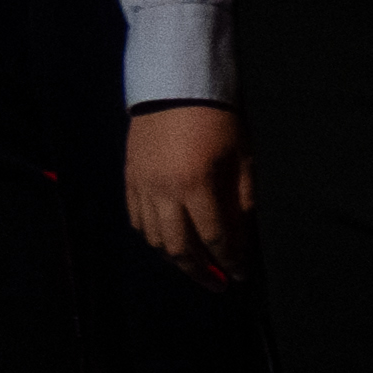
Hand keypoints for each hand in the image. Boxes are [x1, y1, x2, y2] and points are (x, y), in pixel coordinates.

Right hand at [128, 98, 251, 284]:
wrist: (174, 87)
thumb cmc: (217, 119)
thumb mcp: (241, 158)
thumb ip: (241, 200)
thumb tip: (242, 237)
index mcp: (196, 186)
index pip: (214, 238)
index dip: (230, 261)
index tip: (241, 275)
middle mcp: (164, 192)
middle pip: (179, 247)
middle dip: (201, 272)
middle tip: (218, 285)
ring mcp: (142, 186)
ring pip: (154, 238)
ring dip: (175, 259)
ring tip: (194, 267)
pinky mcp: (130, 179)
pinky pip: (136, 219)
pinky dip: (152, 237)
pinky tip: (168, 242)